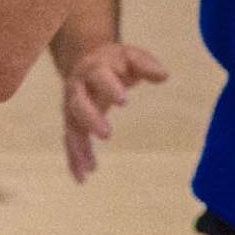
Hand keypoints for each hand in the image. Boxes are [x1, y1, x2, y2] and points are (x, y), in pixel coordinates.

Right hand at [61, 42, 168, 183]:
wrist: (86, 61)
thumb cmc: (114, 61)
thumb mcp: (131, 56)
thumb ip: (146, 64)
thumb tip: (164, 76)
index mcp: (93, 68)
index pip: (98, 75)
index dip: (109, 86)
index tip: (124, 101)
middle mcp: (77, 88)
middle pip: (78, 103)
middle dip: (90, 118)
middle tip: (106, 134)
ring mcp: (71, 107)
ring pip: (71, 127)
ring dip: (78, 147)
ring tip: (90, 167)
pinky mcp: (72, 123)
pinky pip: (70, 141)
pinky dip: (74, 160)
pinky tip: (82, 177)